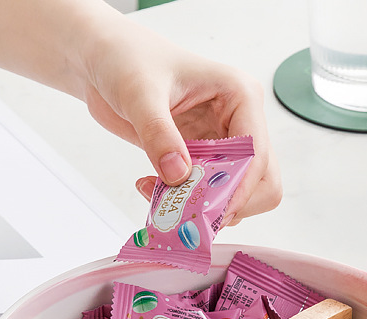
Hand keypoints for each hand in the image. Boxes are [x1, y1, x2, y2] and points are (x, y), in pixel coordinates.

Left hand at [80, 16, 281, 224]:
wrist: (104, 61)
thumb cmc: (127, 60)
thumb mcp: (139, 94)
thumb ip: (159, 134)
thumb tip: (178, 175)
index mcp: (239, 95)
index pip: (257, 153)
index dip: (240, 188)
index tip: (211, 211)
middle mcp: (239, 121)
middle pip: (262, 180)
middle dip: (230, 202)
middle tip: (190, 211)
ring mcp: (223, 142)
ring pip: (238, 192)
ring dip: (206, 206)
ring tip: (163, 197)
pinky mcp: (203, 159)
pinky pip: (209, 194)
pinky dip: (187, 203)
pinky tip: (154, 189)